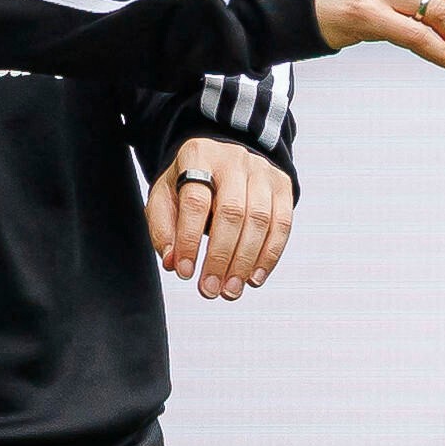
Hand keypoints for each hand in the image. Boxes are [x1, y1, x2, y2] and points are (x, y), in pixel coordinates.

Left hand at [148, 137, 293, 300]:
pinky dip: (269, 256)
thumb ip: (163, 229)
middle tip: (209, 289)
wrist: (222, 158)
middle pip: (232, 212)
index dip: (189, 240)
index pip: (195, 202)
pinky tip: (254, 278)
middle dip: (220, 257)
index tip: (185, 272)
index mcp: (198, 156)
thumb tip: (173, 262)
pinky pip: (282, 224)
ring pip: (260, 220)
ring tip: (230, 290)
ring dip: (245, 262)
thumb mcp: (164, 197)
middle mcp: (233, 159)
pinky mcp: (282, 185)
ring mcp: (262, 170)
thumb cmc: (189, 184)